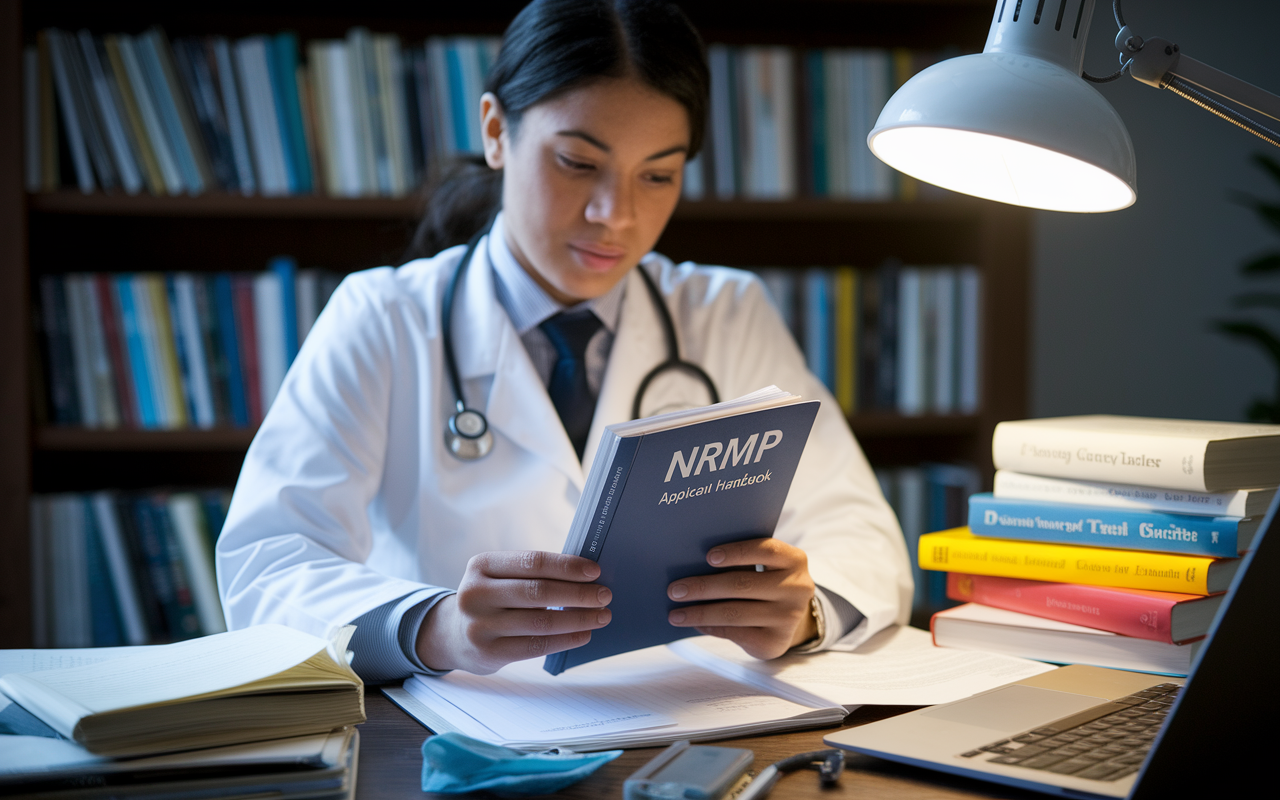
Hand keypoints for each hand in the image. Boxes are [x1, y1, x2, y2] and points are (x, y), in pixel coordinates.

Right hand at [417, 551, 611, 673]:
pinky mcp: (489, 653)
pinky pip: (536, 646)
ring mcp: (479, 625)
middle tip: (604, 595)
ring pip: (540, 621)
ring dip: (578, 619)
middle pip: (537, 592)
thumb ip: (532, 574)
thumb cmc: (492, 599)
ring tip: (602, 616)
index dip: (566, 566)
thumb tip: (587, 577)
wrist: (453, 635)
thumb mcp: (499, 577)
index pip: (532, 562)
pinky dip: (566, 639)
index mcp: (481, 565)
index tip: (595, 571)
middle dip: (578, 594)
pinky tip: (584, 634)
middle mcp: (475, 594)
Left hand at [666, 538, 817, 659]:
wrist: (790, 618)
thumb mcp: (765, 566)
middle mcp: (797, 588)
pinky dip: (710, 627)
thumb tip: (691, 566)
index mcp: (794, 560)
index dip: (737, 552)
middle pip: (743, 584)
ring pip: (735, 612)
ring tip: (676, 614)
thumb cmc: (766, 582)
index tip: (708, 556)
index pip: (766, 550)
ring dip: (700, 613)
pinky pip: (735, 633)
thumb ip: (741, 562)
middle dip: (704, 587)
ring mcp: (788, 617)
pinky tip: (695, 623)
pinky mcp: (776, 641)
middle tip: (675, 590)